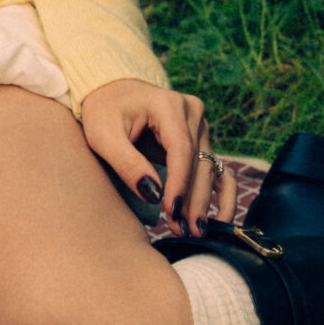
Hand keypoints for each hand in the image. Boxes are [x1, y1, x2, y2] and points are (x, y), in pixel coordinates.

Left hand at [77, 75, 236, 235]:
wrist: (110, 94)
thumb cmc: (103, 112)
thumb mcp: (103, 135)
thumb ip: (127, 163)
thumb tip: (154, 194)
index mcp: (167, 104)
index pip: (181, 148)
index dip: (179, 182)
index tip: (173, 211)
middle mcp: (191, 112)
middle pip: (199, 162)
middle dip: (193, 199)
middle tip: (184, 230)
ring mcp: (199, 126)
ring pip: (209, 169)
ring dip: (204, 202)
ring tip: (193, 230)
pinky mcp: (201, 140)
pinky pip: (217, 168)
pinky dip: (220, 195)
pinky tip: (218, 220)